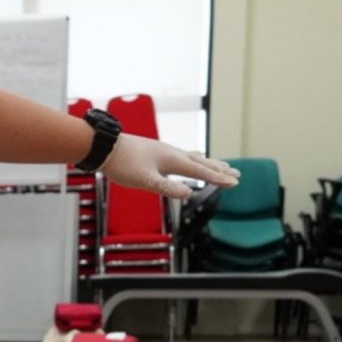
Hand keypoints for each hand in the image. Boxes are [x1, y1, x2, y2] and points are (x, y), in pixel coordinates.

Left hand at [101, 135, 237, 199]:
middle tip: (237, 174)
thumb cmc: (123, 164)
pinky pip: (182, 155)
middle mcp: (172, 153)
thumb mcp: (144, 180)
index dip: (218, 178)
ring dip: (209, 163)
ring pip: (193, 158)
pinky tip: (192, 157)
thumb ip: (167, 187)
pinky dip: (194, 158)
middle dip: (219, 170)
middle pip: (202, 162)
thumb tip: (188, 194)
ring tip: (221, 165)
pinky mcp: (156, 152)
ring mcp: (164, 151)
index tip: (235, 182)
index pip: (201, 172)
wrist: (104, 147)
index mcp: (173, 160)